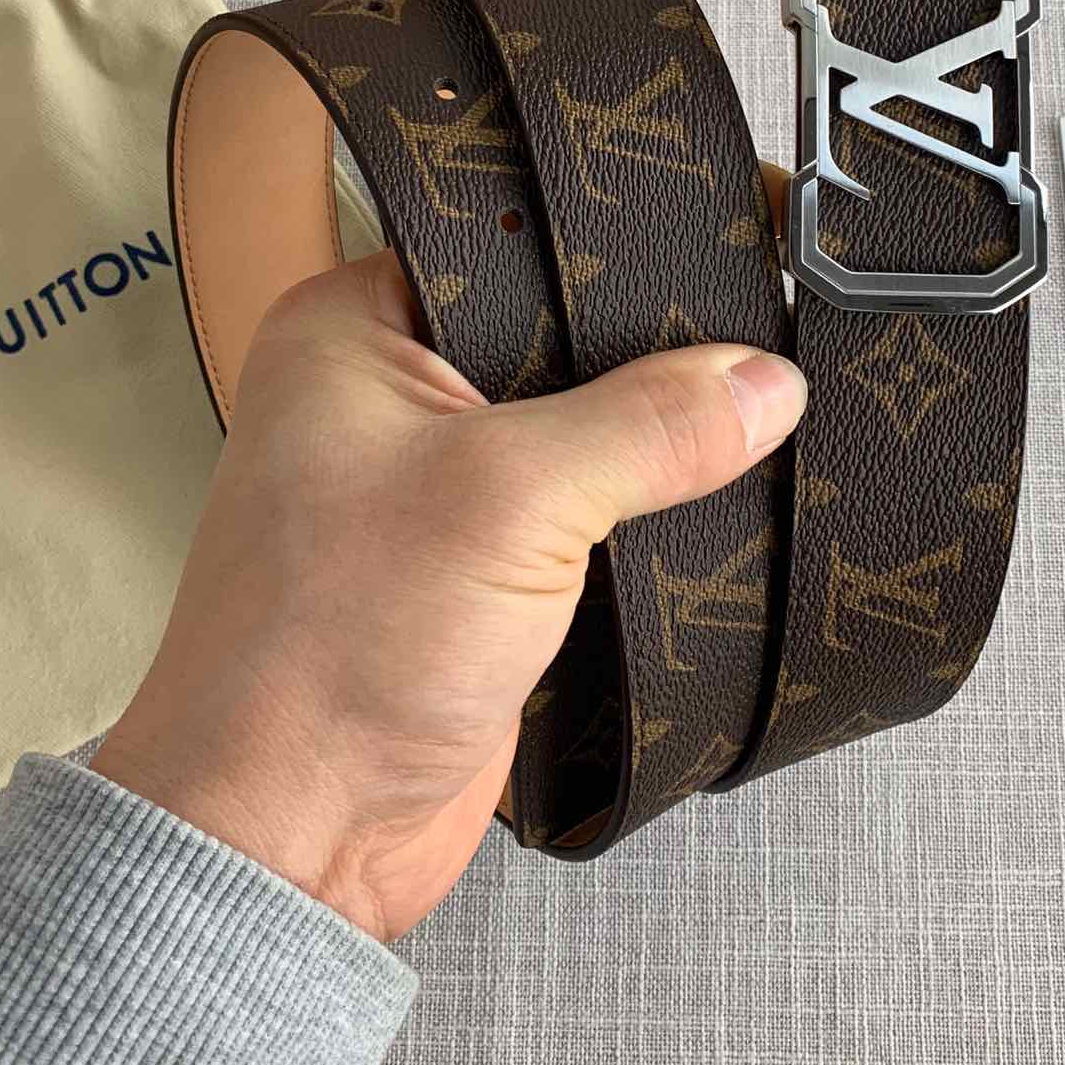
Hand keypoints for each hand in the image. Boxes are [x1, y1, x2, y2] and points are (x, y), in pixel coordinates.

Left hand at [91, 247, 805, 942]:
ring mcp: (439, 485)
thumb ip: (645, 424)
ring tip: (767, 408)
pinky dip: (650, 510)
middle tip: (772, 320)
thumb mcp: (505, 500)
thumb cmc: (325, 653)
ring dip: (659, 439)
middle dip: (656, 346)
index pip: (513, 241)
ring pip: (583, 427)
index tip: (735, 225)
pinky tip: (726, 497)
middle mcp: (392, 394)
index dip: (622, 241)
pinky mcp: (483, 568)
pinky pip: (589, 510)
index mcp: (354, 329)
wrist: (291, 838)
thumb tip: (762, 381)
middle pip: (560, 335)